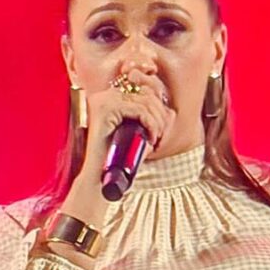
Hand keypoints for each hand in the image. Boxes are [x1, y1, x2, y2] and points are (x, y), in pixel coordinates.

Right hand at [74, 65, 171, 188]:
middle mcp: (105, 95)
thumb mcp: (136, 135)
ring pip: (145, 102)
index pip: (143, 91)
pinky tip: (151, 138)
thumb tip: (172, 113)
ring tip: (156, 140)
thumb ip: (149, 121)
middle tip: (161, 136)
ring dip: (157, 122)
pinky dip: (151, 125)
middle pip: (146, 94)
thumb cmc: (117, 159)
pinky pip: (140, 111)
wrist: (98, 177)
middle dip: (160, 115)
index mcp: (110, 98)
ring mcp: (104, 100)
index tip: (161, 129)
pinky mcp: (106, 108)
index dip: (158, 108)